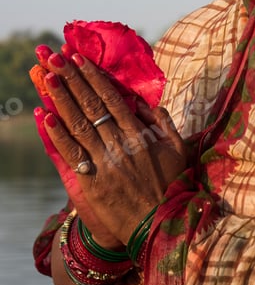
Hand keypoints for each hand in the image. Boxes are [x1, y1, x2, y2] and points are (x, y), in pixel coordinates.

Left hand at [41, 51, 187, 245]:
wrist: (160, 227)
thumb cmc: (172, 186)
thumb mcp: (178, 150)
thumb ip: (164, 123)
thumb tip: (143, 103)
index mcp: (141, 134)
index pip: (112, 98)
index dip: (93, 77)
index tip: (79, 59)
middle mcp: (121, 144)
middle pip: (92, 105)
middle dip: (72, 79)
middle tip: (55, 57)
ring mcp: (106, 163)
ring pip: (80, 124)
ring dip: (62, 98)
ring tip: (48, 76)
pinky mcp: (93, 182)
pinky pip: (73, 154)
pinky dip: (58, 135)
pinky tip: (46, 116)